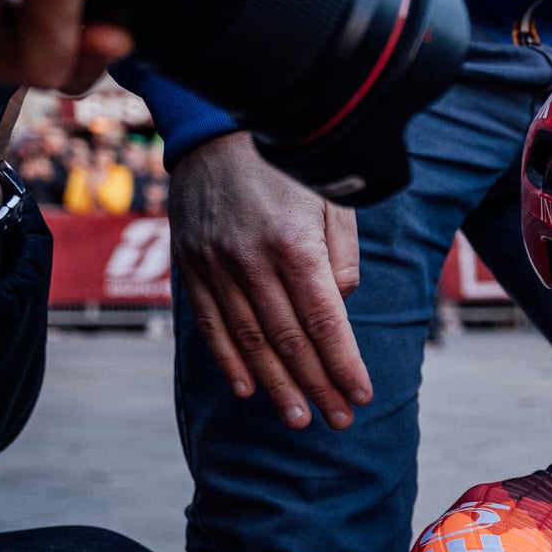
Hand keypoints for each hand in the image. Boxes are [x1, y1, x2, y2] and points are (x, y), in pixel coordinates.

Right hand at [170, 132, 371, 427]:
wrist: (215, 130)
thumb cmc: (288, 166)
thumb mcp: (332, 200)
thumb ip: (341, 256)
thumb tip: (339, 306)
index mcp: (295, 246)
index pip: (325, 322)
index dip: (343, 365)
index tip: (361, 397)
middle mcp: (252, 262)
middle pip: (290, 341)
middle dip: (317, 386)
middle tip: (338, 420)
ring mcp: (216, 266)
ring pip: (249, 341)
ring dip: (276, 385)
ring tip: (297, 418)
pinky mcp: (191, 266)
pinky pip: (209, 324)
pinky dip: (228, 361)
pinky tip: (247, 389)